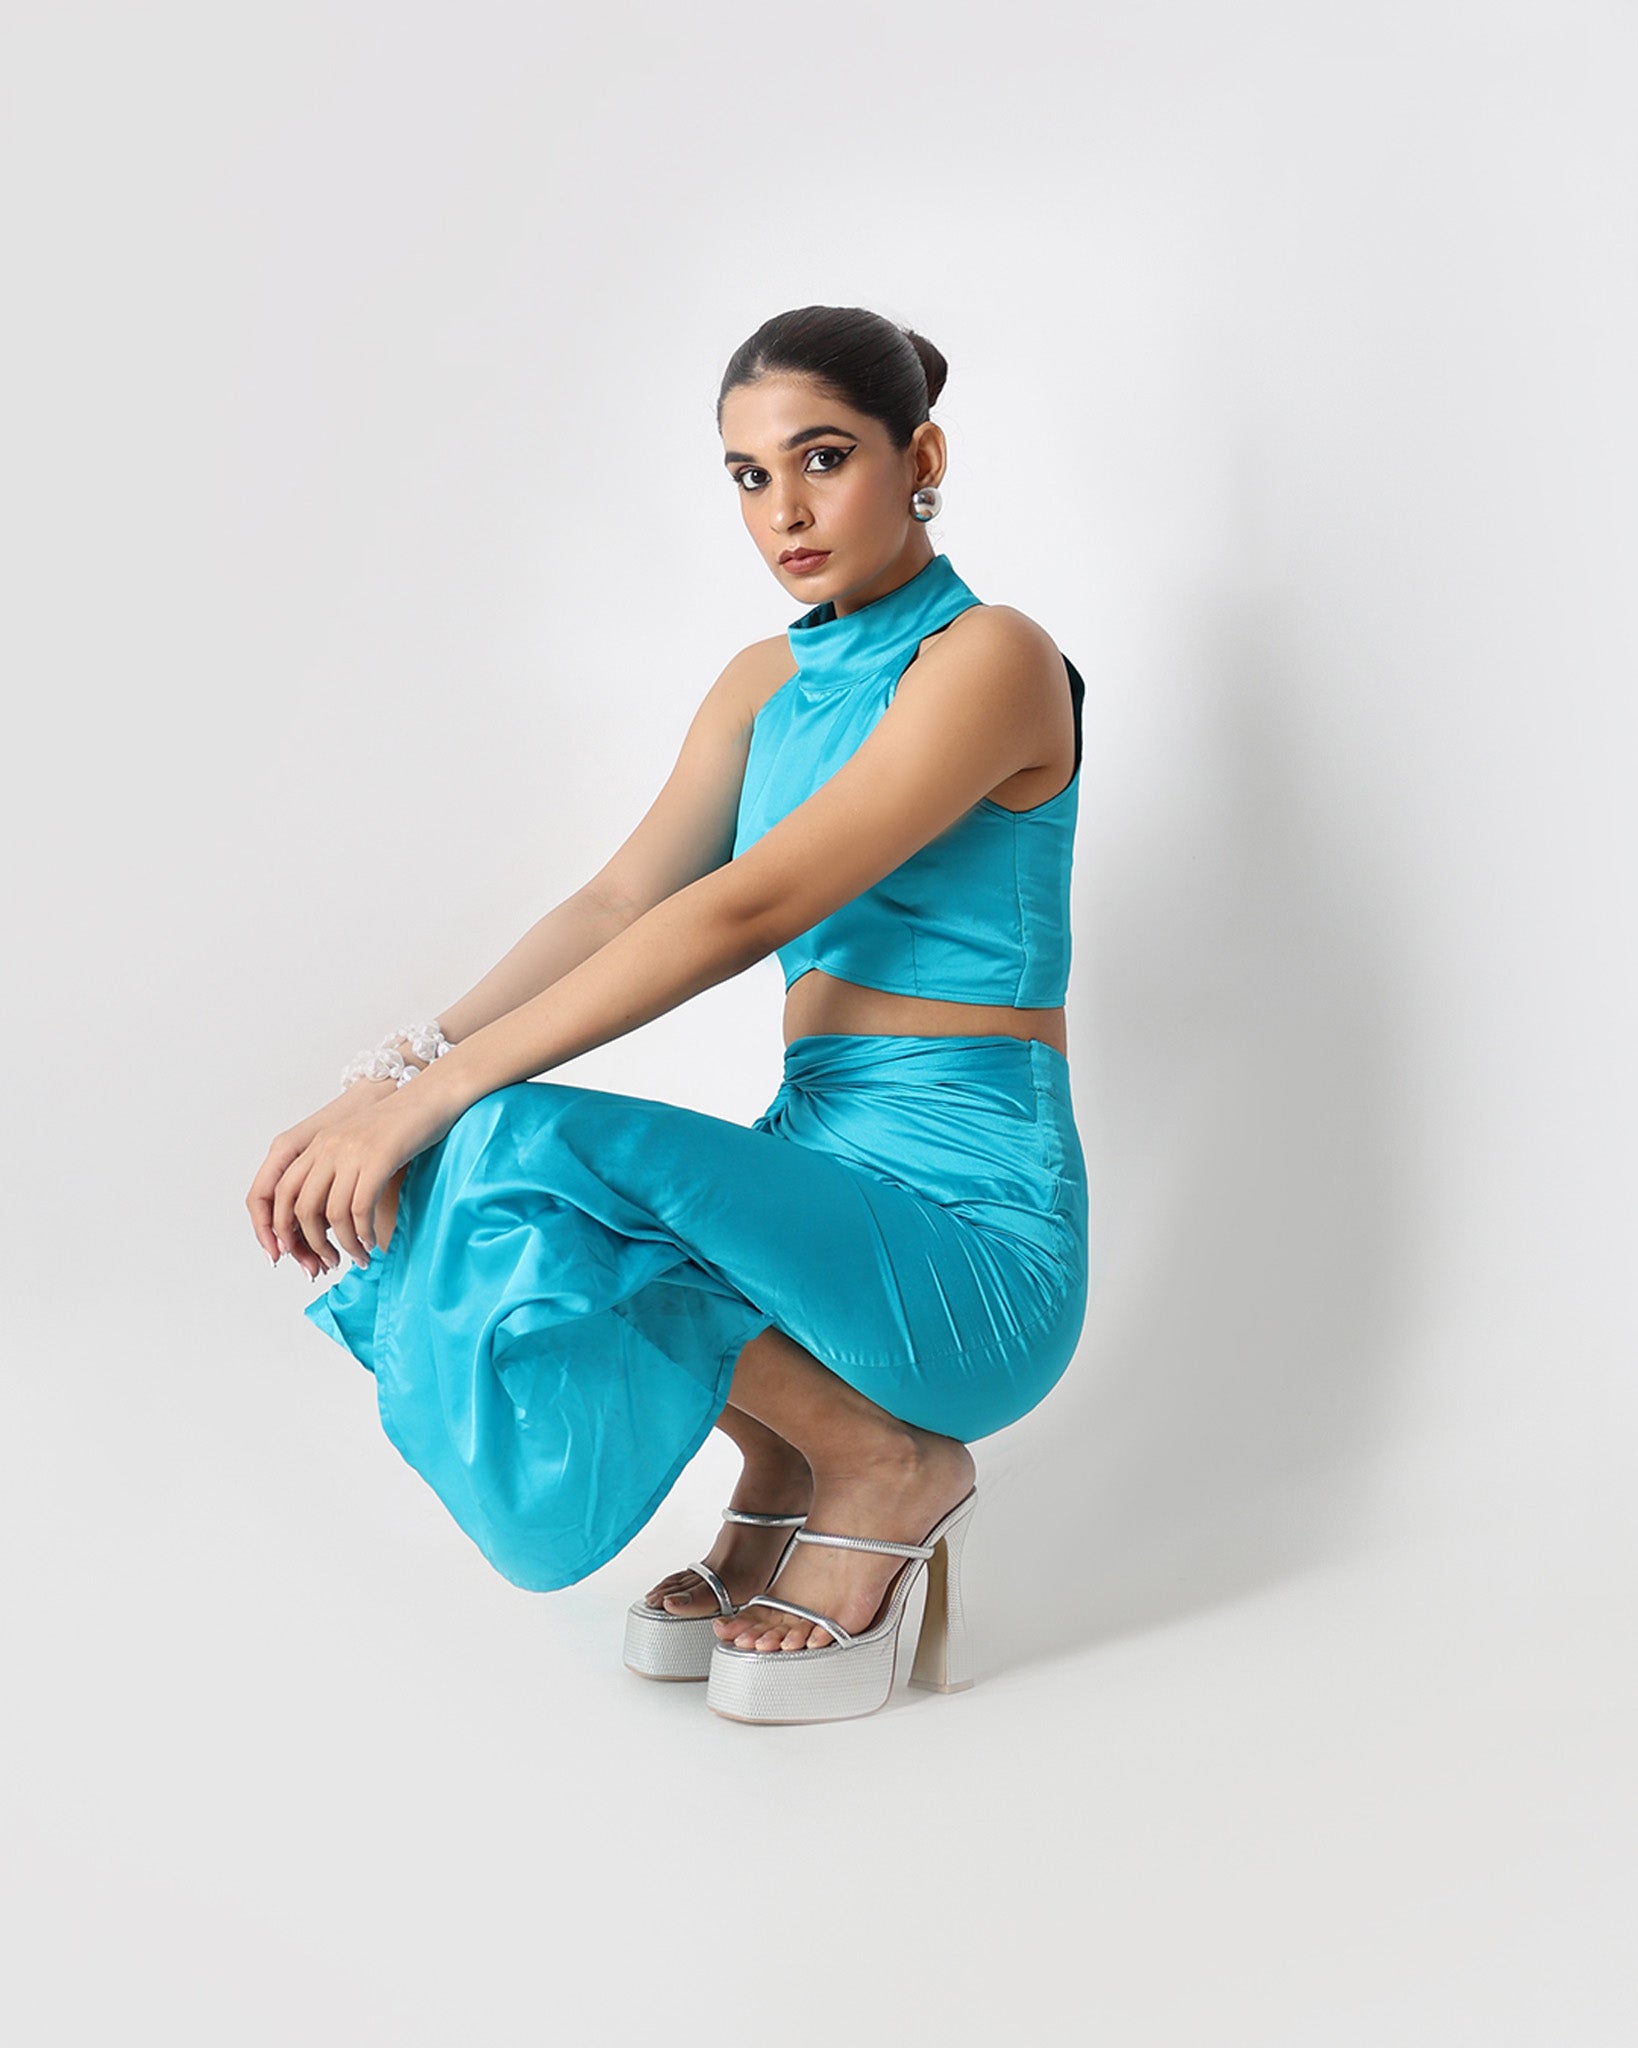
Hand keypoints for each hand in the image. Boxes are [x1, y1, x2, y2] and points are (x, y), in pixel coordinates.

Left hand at [248, 1079, 397, 1273]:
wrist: (430, 1096)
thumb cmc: (400, 1126)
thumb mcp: (356, 1145)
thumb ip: (336, 1172)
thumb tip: (326, 1221)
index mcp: (316, 1145)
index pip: (279, 1193)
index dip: (279, 1228)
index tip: (291, 1253)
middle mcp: (326, 1148)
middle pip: (300, 1208)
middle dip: (309, 1245)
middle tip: (326, 1264)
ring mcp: (351, 1152)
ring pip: (331, 1214)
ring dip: (343, 1245)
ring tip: (357, 1258)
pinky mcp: (378, 1158)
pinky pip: (360, 1208)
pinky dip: (363, 1233)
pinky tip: (371, 1242)